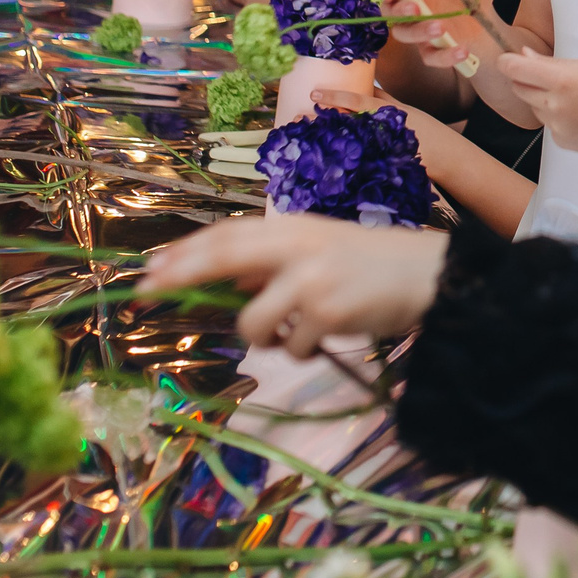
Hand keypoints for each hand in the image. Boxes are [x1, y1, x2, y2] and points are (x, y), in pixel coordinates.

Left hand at [143, 214, 448, 353]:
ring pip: (254, 322)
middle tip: (144, 289)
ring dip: (266, 338)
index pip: (228, 235)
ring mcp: (311, 278)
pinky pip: (293, 346)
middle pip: (223, 255)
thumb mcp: (322, 251)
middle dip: (180, 273)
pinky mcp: (328, 311)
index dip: (186, 251)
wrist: (433, 276)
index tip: (150, 267)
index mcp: (294, 228)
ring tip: (297, 335)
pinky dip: (304, 350)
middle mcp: (298, 246)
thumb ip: (276, 262)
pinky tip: (328, 338)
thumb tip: (228, 278)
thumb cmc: (374, 265)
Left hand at [500, 51, 577, 159]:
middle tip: (547, 76)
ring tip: (573, 98)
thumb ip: (551, 63)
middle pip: (519, 88)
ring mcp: (555, 127)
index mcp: (562, 81)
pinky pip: (547, 124)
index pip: (516, 70)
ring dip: (543, 99)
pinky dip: (555, 117)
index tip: (506, 59)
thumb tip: (524, 56)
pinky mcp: (559, 141)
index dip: (507, 62)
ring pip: (533, 107)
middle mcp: (554, 106)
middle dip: (526, 80)